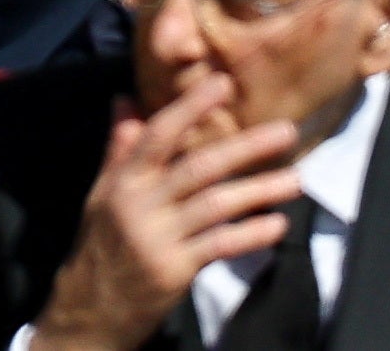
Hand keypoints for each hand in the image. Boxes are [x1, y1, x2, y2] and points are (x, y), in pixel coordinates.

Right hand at [32, 72, 315, 350]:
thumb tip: (125, 98)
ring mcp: (159, 238)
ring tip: (297, 180)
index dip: (191, 107)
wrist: (92, 307)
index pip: (159, 134)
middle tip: (287, 129)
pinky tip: (277, 225)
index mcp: (126, 179)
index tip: (223, 83)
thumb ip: (120, 147)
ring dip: (259, 191)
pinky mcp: (175, 270)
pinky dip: (250, 235)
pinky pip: (219, 246)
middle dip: (245, 146)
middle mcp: (142, 203)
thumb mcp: (103, 192)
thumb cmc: (103, 242)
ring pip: (216, 205)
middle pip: (199, 167)